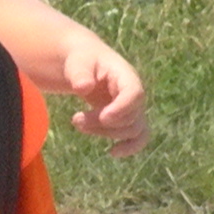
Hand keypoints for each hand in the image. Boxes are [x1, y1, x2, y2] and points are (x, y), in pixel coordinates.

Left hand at [58, 28, 150, 154]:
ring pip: (131, 129)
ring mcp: (132, 107)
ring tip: (77, 122)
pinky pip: (138, 137)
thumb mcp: (77, 62)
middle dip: (102, 123)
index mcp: (125, 75)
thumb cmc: (81, 60)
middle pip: (130, 116)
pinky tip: (113, 153)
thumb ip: (80, 74)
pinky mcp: (126, 118)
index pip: (134, 93)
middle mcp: (134, 93)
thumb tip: (83, 88)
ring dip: (104, 133)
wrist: (84, 63)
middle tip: (75, 119)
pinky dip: (130, 147)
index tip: (103, 118)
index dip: (122, 108)